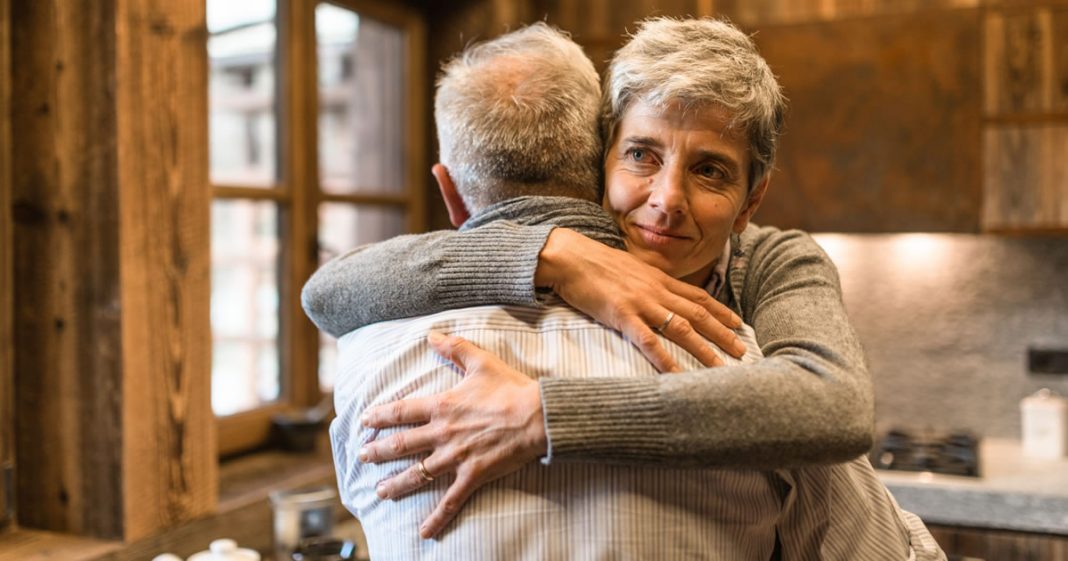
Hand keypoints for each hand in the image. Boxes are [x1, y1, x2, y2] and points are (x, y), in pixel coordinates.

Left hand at [358, 332, 546, 538]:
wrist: (538, 416)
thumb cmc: (511, 388)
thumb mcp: (481, 361)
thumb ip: (454, 347)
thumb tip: (431, 334)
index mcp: (442, 406)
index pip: (401, 412)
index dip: (380, 417)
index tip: (364, 422)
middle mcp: (443, 433)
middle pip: (402, 445)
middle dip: (378, 452)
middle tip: (362, 457)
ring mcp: (456, 457)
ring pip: (418, 474)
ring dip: (396, 484)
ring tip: (380, 492)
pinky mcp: (473, 475)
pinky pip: (451, 500)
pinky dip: (437, 517)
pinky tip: (424, 532)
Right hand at [535, 228, 745, 371]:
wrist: (569, 256)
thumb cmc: (594, 263)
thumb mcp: (629, 269)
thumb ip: (646, 282)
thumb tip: (657, 294)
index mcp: (658, 279)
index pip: (698, 296)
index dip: (721, 310)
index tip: (738, 324)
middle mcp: (656, 290)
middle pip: (698, 313)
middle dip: (723, 333)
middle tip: (742, 351)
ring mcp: (641, 303)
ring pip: (681, 328)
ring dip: (703, 349)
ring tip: (720, 367)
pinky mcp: (622, 315)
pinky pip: (648, 341)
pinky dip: (665, 359)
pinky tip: (676, 375)